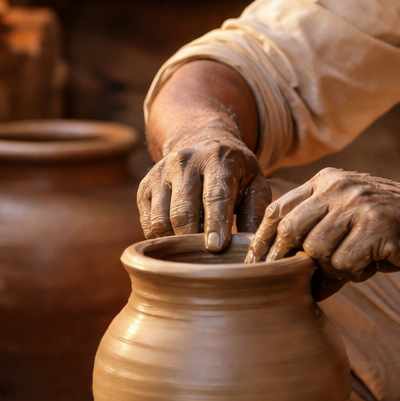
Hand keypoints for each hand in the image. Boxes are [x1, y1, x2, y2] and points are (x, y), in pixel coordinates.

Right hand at [138, 129, 269, 251]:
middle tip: (206, 257)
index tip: (216, 248)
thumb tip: (249, 246)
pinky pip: (148, 223)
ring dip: (176, 242)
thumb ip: (256, 213)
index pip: (215, 195)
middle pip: (183, 211)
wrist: (202, 143)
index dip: (215, 223)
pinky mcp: (144, 187)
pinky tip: (178, 238)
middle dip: (193, 239)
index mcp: (217, 159)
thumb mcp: (255, 183)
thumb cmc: (234, 172)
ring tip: (193, 248)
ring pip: (161, 220)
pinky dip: (162, 238)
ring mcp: (160, 173)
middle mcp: (184, 162)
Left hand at [245, 168, 399, 285]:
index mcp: (328, 181)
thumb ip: (323, 247)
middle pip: (291, 229)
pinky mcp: (377, 225)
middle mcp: (339, 187)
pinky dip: (354, 273)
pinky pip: (344, 263)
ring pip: (316, 249)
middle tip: (292, 283)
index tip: (255, 268)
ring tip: (358, 265)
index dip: (263, 241)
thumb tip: (296, 288)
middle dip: (287, 262)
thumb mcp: (356, 229)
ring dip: (332, 268)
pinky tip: (374, 265)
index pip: (278, 209)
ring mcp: (358, 204)